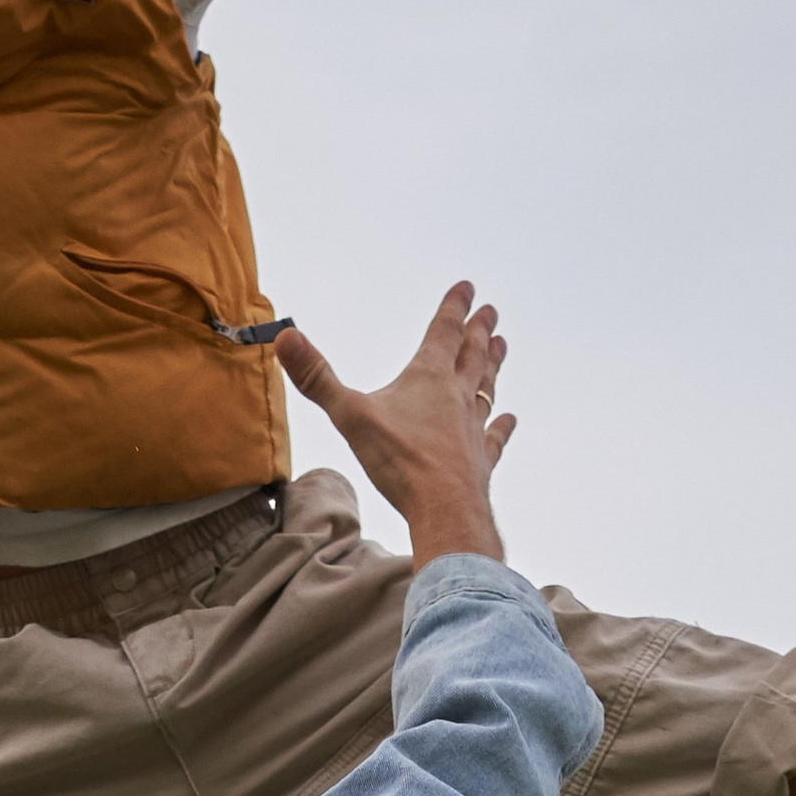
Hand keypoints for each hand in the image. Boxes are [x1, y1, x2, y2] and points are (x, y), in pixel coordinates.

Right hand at [276, 285, 514, 568]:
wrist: (444, 508)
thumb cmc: (400, 462)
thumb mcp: (349, 415)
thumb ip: (317, 378)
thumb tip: (286, 337)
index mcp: (429, 377)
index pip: (444, 331)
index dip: (455, 306)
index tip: (467, 287)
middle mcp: (457, 396)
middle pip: (472, 354)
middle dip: (479, 331)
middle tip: (490, 313)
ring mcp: (472, 428)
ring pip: (486, 387)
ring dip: (493, 365)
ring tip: (501, 347)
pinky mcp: (480, 459)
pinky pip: (494, 436)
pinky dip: (502, 426)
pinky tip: (509, 419)